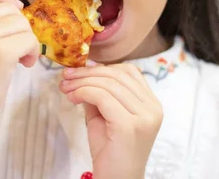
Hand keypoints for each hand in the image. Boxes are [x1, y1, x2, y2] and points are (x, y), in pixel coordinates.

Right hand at [0, 0, 39, 137]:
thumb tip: (17, 5)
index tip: (9, 11)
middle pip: (9, 7)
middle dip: (18, 27)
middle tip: (14, 48)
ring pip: (22, 23)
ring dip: (27, 41)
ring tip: (18, 59)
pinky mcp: (0, 52)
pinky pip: (30, 40)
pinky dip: (33, 52)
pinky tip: (24, 64)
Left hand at [60, 63, 162, 178]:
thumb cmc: (110, 150)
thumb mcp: (104, 114)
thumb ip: (99, 93)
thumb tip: (84, 70)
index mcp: (151, 104)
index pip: (129, 72)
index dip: (102, 67)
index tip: (79, 71)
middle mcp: (153, 108)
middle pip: (118, 75)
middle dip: (87, 72)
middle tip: (66, 77)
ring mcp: (144, 117)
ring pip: (108, 84)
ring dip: (82, 82)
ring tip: (66, 88)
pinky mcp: (129, 125)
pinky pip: (102, 96)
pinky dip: (83, 92)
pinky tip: (72, 98)